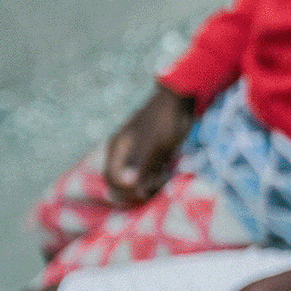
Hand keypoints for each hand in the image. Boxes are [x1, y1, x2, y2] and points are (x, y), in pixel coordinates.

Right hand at [104, 86, 194, 205]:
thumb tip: (129, 187)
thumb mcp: (154, 144)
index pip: (112, 179)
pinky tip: (167, 172)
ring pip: (137, 180)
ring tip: (164, 176)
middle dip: (139, 189)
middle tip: (158, 183)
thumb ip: (140, 165)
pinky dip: (156, 178)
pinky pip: (148, 174)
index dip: (126, 190)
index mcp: (118, 149)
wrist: (179, 101)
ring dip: (149, 184)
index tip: (146, 189)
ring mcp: (137, 154)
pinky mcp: (150, 155)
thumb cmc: (164, 121)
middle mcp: (123, 153)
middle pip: (123, 182)